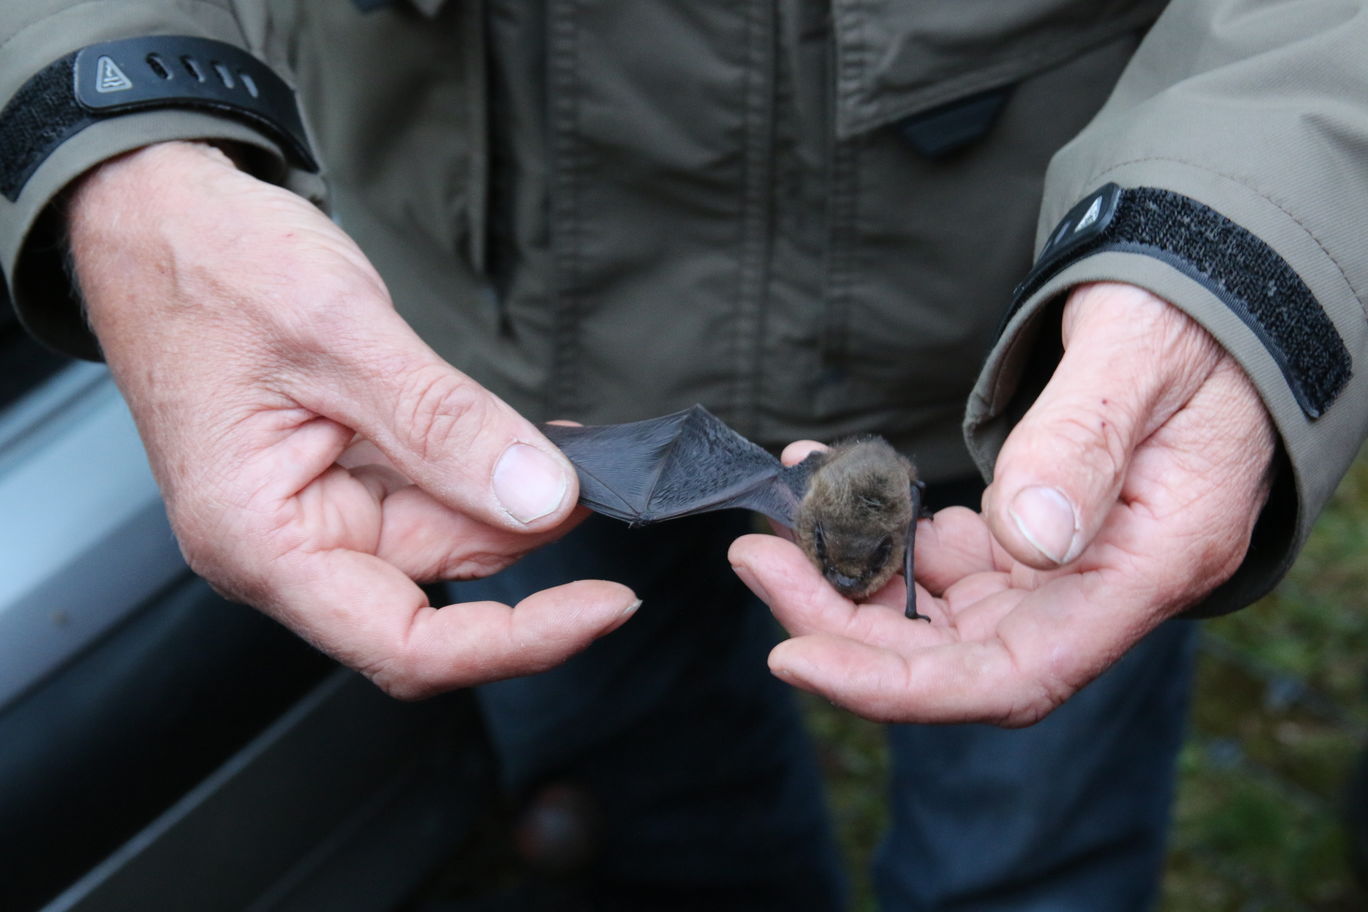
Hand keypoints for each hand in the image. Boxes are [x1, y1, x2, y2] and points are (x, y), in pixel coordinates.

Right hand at [68, 142, 637, 697]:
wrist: (154, 211)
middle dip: (527, 537)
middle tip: (600, 480)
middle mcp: (283, 545)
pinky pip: (428, 492)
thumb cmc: (205, 263)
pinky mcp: (335, 474)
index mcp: (258, 541)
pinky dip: (483, 467)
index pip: (405, 644)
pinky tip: (530, 442)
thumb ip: (444, 424)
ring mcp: (311, 510)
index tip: (606, 604)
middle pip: (437, 588)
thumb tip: (541, 497)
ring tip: (570, 448)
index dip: (518, 641)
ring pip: (444, 536)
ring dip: (512, 499)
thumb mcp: (340, 331)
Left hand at [730, 282, 1274, 723]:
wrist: (1211, 305)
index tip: (794, 655)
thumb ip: (1084, 442)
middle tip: (754, 556)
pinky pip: (944, 565)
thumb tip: (1025, 541)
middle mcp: (1104, 588)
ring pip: (940, 617)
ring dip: (849, 577)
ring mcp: (1065, 569)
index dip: (900, 687)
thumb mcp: (1142, 354)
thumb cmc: (1190, 318)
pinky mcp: (1034, 540)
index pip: (1018, 675)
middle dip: (843, 623)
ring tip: (778, 514)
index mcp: (1153, 564)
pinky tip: (830, 480)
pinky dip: (880, 531)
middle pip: (958, 658)